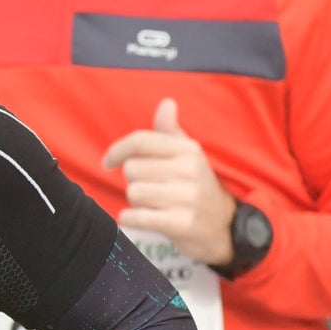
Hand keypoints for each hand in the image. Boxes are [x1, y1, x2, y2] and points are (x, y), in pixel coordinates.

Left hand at [103, 100, 236, 266]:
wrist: (222, 226)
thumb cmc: (196, 186)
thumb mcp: (188, 155)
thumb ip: (170, 131)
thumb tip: (166, 104)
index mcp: (187, 149)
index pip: (140, 141)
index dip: (117, 150)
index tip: (109, 162)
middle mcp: (189, 170)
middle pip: (132, 168)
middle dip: (134, 181)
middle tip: (151, 189)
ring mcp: (187, 198)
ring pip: (134, 192)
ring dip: (136, 202)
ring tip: (153, 204)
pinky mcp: (182, 224)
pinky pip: (138, 217)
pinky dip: (130, 219)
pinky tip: (136, 218)